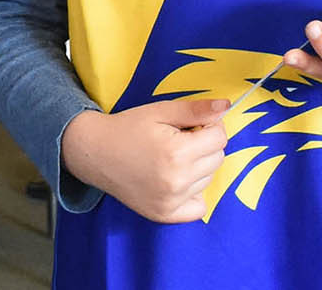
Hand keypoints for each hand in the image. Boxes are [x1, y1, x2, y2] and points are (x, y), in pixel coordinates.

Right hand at [61, 95, 229, 222]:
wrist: (95, 153)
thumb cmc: (128, 128)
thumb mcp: (160, 111)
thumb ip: (195, 110)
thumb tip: (226, 106)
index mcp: (177, 152)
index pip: (219, 138)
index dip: (209, 125)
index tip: (192, 124)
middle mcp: (177, 181)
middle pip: (217, 159)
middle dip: (205, 145)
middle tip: (180, 139)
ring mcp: (171, 202)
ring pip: (209, 179)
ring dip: (198, 166)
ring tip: (172, 157)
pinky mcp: (165, 215)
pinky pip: (199, 206)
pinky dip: (193, 192)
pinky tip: (175, 179)